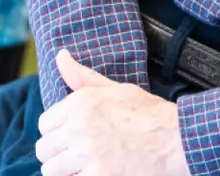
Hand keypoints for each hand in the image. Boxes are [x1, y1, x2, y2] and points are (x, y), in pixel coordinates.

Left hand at [34, 49, 188, 175]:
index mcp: (80, 103)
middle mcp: (79, 126)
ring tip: (83, 168)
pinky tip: (95, 174)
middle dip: (57, 155)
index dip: (56, 134)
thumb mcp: (114, 89)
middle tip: (76, 158)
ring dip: (65, 172)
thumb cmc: (148, 113)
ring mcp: (87, 153)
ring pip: (51, 170)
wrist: (176, 139)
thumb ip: (82, 77)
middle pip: (44, 150)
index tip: (69, 139)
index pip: (44, 125)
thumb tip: (60, 56)